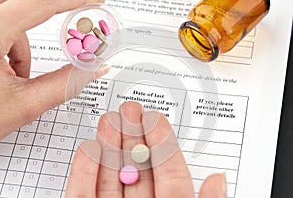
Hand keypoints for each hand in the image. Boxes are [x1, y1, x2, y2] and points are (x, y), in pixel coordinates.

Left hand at [0, 0, 106, 142]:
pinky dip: (8, 42)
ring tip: (18, 74)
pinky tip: (3, 69)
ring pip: (8, 12)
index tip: (94, 1)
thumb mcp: (23, 104)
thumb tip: (93, 69)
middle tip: (67, 23)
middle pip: (21, 0)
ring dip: (21, 39)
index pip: (38, 3)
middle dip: (47, 12)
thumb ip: (65, 84)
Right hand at [66, 102, 225, 197]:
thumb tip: (219, 180)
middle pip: (137, 170)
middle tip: (129, 110)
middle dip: (132, 136)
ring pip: (109, 179)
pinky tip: (87, 147)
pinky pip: (80, 195)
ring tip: (109, 120)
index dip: (162, 143)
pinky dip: (83, 172)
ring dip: (108, 147)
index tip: (155, 117)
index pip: (169, 174)